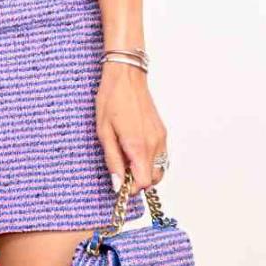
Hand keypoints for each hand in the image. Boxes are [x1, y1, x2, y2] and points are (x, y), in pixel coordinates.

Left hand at [95, 61, 167, 191]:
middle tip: (122, 171)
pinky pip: (161, 157)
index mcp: (138, 146)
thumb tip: (118, 184)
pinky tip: (135, 152)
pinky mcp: (162, 133)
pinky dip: (150, 161)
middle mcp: (154, 144)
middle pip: (154, 179)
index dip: (131, 188)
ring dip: (145, 171)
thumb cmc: (111, 100)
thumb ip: (112, 160)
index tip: (120, 184)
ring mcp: (161, 138)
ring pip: (160, 169)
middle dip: (139, 181)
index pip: (143, 182)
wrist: (127, 77)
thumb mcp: (103, 132)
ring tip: (127, 160)